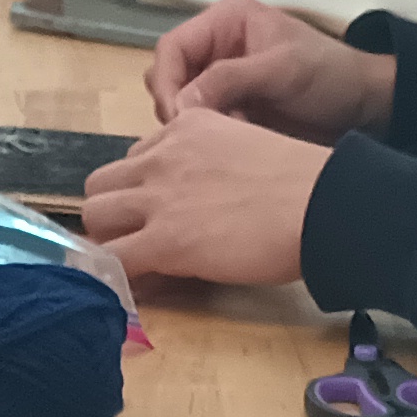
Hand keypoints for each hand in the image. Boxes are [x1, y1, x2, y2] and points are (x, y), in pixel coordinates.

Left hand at [76, 109, 330, 284]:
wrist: (322, 204)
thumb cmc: (306, 182)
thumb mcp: (249, 147)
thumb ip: (216, 162)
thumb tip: (211, 197)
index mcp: (187, 126)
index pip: (139, 156)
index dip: (144, 188)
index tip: (161, 212)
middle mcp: (163, 155)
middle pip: (102, 182)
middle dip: (114, 212)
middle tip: (136, 240)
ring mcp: (159, 197)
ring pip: (95, 215)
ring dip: (107, 240)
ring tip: (131, 265)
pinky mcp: (165, 240)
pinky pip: (112, 259)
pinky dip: (113, 276)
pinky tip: (129, 289)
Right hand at [147, 0, 396, 135]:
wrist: (364, 107)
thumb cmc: (330, 75)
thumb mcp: (281, 70)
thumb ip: (230, 80)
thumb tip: (180, 103)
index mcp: (226, 22)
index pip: (172, 48)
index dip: (167, 82)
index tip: (177, 118)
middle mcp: (217, 48)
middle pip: (169, 78)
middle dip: (176, 107)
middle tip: (195, 138)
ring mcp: (223, 82)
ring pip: (182, 105)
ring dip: (193, 126)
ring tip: (221, 142)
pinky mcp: (233, 111)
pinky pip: (203, 126)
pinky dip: (209, 140)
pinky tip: (230, 151)